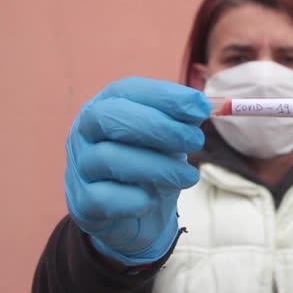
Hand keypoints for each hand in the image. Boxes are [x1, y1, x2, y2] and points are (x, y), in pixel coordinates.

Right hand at [65, 77, 209, 264]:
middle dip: (159, 127)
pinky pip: (105, 198)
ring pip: (109, 158)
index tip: (201, 108)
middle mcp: (84, 132)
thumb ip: (183, 120)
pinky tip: (153, 199)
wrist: (139, 216)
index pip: (127, 90)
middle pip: (108, 117)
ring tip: (188, 176)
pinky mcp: (82, 202)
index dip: (165, 96)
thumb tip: (201, 106)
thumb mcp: (171, 137)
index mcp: (106, 106)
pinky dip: (136, 198)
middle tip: (196, 140)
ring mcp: (79, 167)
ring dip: (159, 167)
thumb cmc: (154, 163)